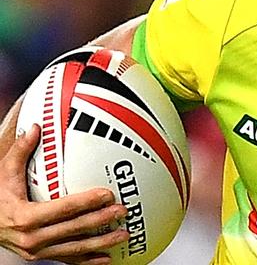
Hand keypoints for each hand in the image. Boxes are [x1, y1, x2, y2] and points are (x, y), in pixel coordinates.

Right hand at [0, 124, 128, 263]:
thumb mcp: (5, 174)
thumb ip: (21, 151)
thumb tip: (36, 127)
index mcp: (25, 217)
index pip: (63, 208)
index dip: (87, 201)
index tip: (107, 194)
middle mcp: (32, 238)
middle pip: (74, 229)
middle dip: (101, 220)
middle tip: (122, 210)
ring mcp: (37, 251)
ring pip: (75, 249)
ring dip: (101, 244)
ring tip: (122, 235)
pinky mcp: (41, 257)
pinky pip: (68, 260)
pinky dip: (88, 261)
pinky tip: (107, 258)